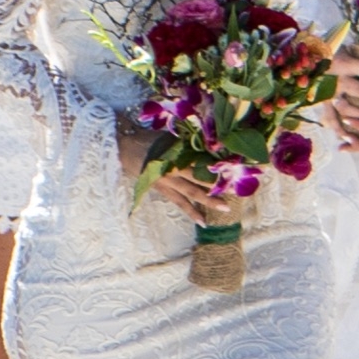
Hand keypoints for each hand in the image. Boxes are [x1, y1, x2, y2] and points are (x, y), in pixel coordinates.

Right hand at [118, 121, 254, 218]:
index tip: (234, 168)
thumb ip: (185, 142)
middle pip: (200, 180)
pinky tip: (203, 221)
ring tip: (226, 208)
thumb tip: (207, 143)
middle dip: (218, 185)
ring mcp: (168, 183)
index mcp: (175, 156)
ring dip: (209, 201)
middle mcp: (173, 172)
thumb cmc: (146, 140)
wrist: (122, 150)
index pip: (200, 163)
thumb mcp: (166, 138)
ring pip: (192, 194)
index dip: (216, 167)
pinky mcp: (163, 191)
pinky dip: (191, 212)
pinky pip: (179, 203)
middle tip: (236, 188)